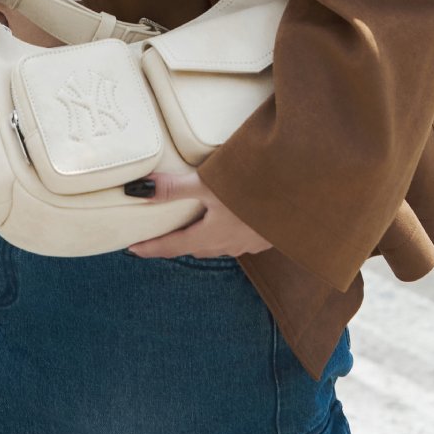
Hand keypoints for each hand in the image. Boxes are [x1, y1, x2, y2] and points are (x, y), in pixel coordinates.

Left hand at [123, 169, 273, 258]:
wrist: (301, 192)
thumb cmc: (252, 186)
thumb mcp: (208, 184)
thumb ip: (174, 188)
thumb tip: (139, 190)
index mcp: (210, 235)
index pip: (172, 246)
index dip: (151, 247)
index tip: (132, 249)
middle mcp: (228, 244)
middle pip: (194, 247)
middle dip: (175, 243)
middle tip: (158, 235)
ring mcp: (248, 242)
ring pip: (216, 245)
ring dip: (200, 239)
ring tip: (190, 227)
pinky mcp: (264, 236)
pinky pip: (235, 240)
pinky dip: (223, 233)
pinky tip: (227, 221)